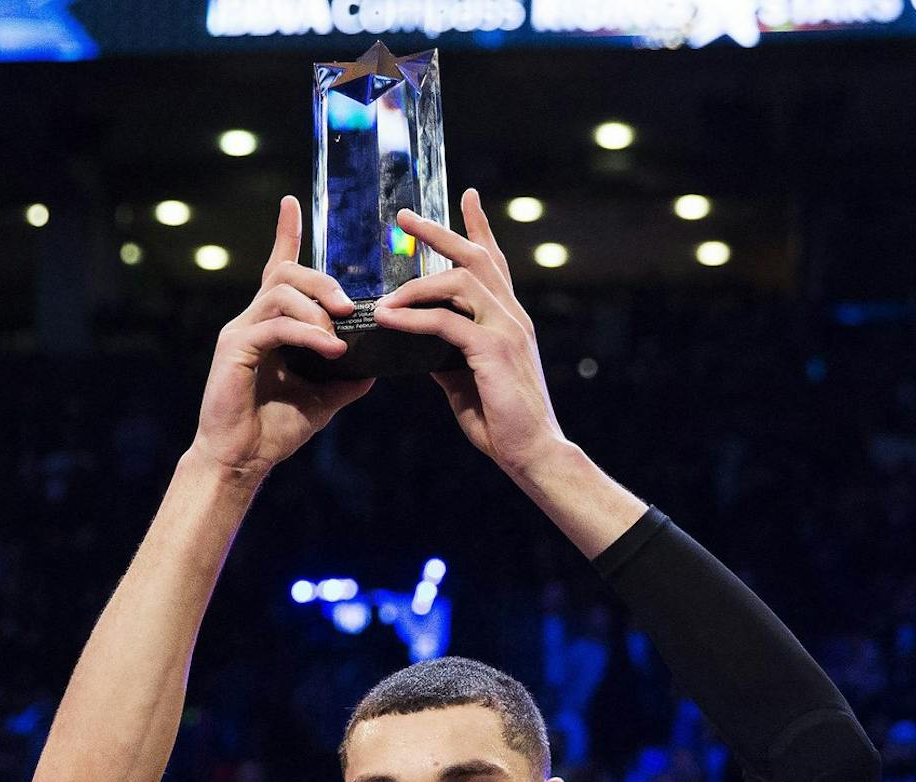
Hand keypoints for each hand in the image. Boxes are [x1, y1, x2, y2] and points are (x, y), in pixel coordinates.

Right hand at [190, 196, 373, 480]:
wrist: (241, 460)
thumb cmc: (274, 430)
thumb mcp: (323, 399)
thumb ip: (347, 376)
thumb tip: (378, 364)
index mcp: (272, 325)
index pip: (278, 269)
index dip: (285, 234)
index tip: (291, 202)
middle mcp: (253, 320)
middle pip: (287, 273)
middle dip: (322, 280)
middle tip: (349, 306)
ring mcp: (241, 331)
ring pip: (280, 291)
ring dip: (317, 307)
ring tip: (339, 335)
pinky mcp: (235, 348)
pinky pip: (276, 325)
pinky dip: (307, 333)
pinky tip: (329, 349)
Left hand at [372, 187, 565, 479]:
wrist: (533, 452)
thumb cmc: (502, 421)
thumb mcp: (467, 379)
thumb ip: (446, 353)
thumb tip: (417, 340)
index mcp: (509, 319)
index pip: (495, 261)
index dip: (478, 227)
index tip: (466, 195)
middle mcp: (512, 316)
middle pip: (475, 257)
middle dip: (438, 233)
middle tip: (402, 217)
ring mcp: (506, 330)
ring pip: (458, 283)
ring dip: (415, 286)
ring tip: (382, 300)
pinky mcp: (494, 351)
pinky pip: (446, 322)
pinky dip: (413, 319)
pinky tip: (388, 320)